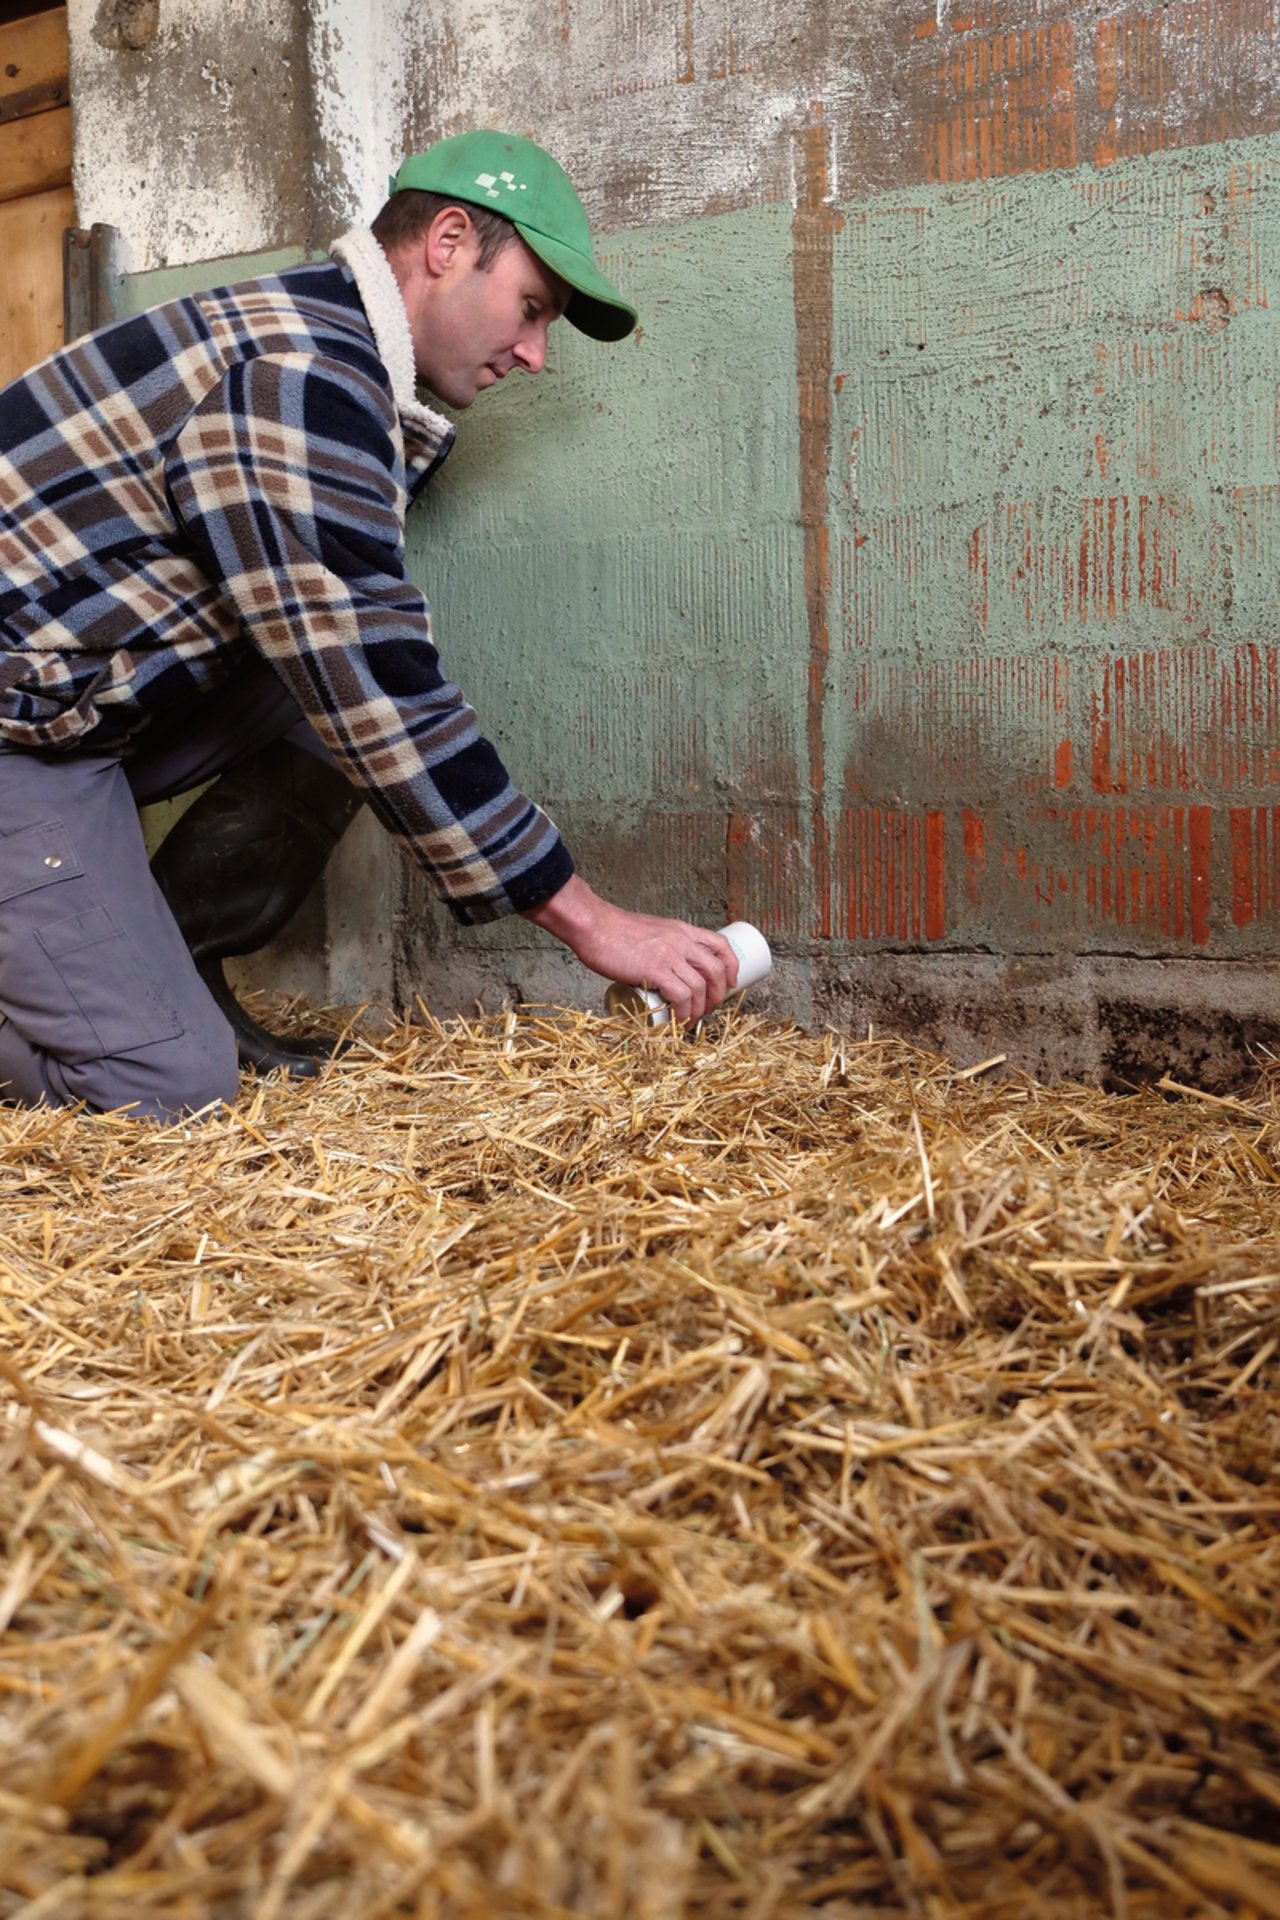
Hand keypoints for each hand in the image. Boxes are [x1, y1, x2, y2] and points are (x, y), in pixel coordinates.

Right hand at [523, 875, 738, 1023]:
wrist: (594, 926)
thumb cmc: (613, 930)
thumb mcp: (650, 930)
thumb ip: (661, 945)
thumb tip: (666, 967)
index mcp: (681, 930)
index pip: (720, 944)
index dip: (731, 966)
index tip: (730, 982)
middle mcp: (681, 941)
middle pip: (716, 969)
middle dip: (719, 994)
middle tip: (709, 1008)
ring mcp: (669, 955)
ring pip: (700, 987)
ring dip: (700, 1008)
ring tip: (691, 1019)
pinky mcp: (655, 970)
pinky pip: (681, 996)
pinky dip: (684, 1012)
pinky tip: (679, 1020)